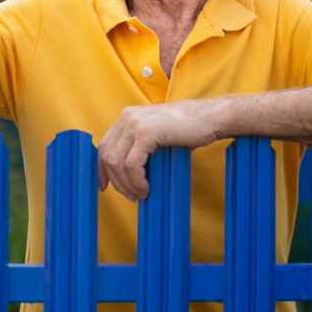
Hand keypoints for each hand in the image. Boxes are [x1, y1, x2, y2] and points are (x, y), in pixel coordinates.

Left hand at [97, 98, 225, 200]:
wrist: (210, 117)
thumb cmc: (188, 129)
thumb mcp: (157, 134)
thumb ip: (139, 146)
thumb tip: (126, 173)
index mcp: (127, 116)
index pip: (104, 146)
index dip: (101, 168)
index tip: (104, 185)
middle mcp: (127, 117)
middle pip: (107, 156)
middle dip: (116, 180)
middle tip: (130, 195)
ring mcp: (135, 123)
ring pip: (118, 162)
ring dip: (127, 184)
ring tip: (140, 194)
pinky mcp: (147, 133)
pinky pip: (132, 165)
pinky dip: (137, 181)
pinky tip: (147, 188)